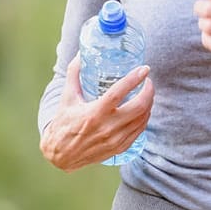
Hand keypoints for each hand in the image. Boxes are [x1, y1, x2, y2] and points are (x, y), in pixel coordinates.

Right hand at [39, 56, 154, 170]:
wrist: (61, 155)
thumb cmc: (64, 124)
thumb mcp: (67, 98)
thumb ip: (74, 74)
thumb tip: (80, 54)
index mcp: (94, 113)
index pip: (119, 92)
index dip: (134, 79)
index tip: (144, 69)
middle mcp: (107, 128)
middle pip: (139, 107)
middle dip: (149, 91)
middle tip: (148, 81)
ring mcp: (116, 140)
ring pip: (142, 119)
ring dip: (149, 104)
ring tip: (147, 93)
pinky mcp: (120, 148)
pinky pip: (139, 131)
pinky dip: (144, 118)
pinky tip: (143, 110)